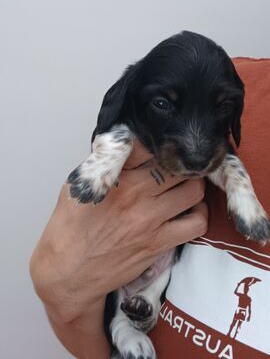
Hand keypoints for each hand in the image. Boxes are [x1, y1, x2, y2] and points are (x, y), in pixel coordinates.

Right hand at [30, 140, 206, 326]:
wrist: (69, 273)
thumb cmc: (70, 229)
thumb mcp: (76, 185)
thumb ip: (102, 163)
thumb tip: (124, 146)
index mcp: (114, 176)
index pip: (147, 145)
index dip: (155, 142)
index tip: (156, 146)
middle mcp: (135, 194)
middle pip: (177, 165)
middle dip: (179, 162)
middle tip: (176, 165)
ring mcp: (150, 220)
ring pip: (193, 190)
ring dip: (193, 184)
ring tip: (184, 184)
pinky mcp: (160, 243)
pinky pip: (196, 223)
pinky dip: (199, 213)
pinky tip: (189, 210)